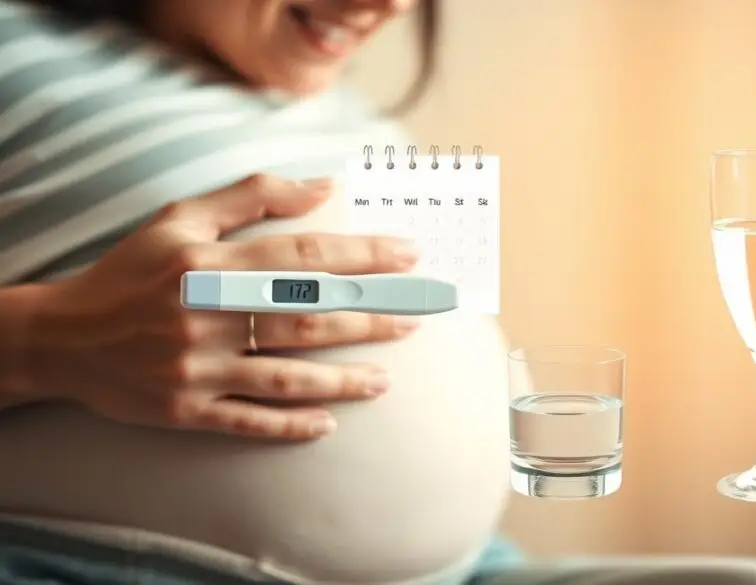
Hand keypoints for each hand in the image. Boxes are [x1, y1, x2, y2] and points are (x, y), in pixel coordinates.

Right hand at [31, 175, 419, 440]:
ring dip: (344, 377)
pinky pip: (248, 420)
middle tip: (419, 314)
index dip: (361, 255)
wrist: (62, 337)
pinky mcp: (184, 410)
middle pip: (307, 316)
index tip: (409, 254)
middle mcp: (205, 315)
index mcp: (207, 263)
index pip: (303, 256)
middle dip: (370, 314)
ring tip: (388, 377)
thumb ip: (252, 195)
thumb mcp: (179, 218)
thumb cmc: (129, 270)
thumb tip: (324, 184)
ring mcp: (196, 368)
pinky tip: (331, 424)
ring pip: (287, 375)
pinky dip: (290, 424)